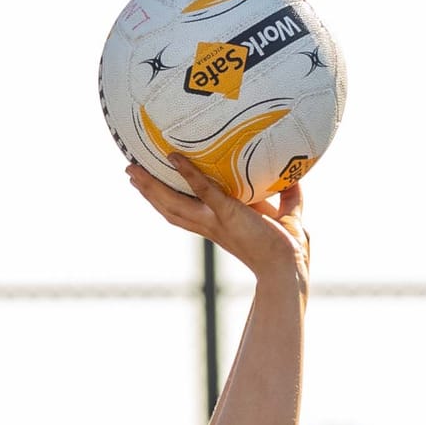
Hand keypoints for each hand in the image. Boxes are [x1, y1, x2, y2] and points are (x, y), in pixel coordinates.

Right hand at [126, 157, 309, 286]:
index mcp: (218, 226)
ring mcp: (216, 221)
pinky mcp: (228, 215)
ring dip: (152, 186)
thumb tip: (296, 175)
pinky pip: (204, 190)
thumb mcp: (287, 216)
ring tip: (133, 169)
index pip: (186, 211)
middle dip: (148, 191)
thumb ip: (288, 196)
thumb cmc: (289, 249)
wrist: (289, 268)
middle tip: (129, 172)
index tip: (150, 184)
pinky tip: (174, 156)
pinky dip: (189, 173)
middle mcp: (210, 225)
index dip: (166, 198)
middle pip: (169, 208)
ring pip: (174, 203)